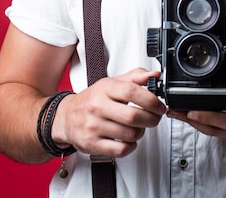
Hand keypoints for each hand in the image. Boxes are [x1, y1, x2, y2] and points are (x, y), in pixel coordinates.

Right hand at [51, 68, 165, 157]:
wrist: (65, 116)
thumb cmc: (92, 99)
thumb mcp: (111, 83)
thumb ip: (135, 77)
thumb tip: (155, 74)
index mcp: (105, 89)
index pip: (132, 92)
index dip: (151, 100)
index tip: (159, 105)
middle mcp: (98, 107)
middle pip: (133, 116)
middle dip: (151, 119)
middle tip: (155, 118)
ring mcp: (94, 126)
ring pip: (129, 134)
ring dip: (142, 132)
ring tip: (140, 127)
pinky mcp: (92, 144)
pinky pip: (120, 150)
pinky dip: (131, 146)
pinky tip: (129, 139)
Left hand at [167, 28, 225, 139]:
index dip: (208, 117)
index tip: (191, 111)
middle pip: (215, 130)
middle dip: (192, 121)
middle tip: (173, 110)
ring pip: (214, 133)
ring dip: (195, 124)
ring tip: (176, 112)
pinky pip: (218, 131)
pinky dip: (204, 124)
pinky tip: (191, 116)